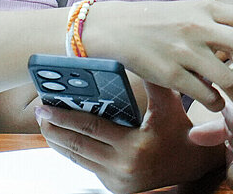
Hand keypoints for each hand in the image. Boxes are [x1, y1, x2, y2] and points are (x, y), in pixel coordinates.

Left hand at [36, 82, 223, 193]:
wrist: (193, 162)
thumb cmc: (179, 126)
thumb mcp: (168, 101)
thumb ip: (151, 79)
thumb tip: (131, 52)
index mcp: (134, 146)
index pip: (91, 128)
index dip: (65, 116)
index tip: (46, 105)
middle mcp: (123, 169)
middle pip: (78, 146)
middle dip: (54, 128)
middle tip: (39, 111)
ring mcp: (118, 181)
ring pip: (79, 159)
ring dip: (59, 141)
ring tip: (45, 122)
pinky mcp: (116, 188)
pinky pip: (88, 166)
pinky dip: (73, 151)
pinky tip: (63, 137)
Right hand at [83, 0, 232, 111]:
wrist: (121, 27)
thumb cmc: (162, 19)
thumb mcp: (192, 10)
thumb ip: (220, 22)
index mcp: (208, 8)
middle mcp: (199, 27)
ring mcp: (185, 50)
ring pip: (229, 78)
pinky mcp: (171, 73)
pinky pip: (205, 95)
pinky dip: (216, 102)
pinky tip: (215, 102)